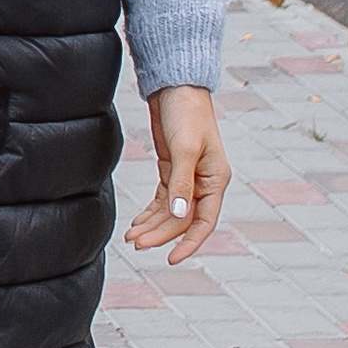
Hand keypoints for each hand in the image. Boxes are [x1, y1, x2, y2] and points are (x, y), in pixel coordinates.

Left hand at [127, 84, 228, 262]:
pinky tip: (137, 223)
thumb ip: (181, 183)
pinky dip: (150, 213)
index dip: (190, 243)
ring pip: (170, 212)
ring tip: (131, 238)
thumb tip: (179, 215)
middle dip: (160, 234)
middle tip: (136, 244)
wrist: (176, 88)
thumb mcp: (185, 148)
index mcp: (216, 180)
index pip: (204, 221)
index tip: (172, 259)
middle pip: (182, 219)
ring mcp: (188, 178)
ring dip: (152, 226)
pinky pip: (163, 200)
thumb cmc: (187, 113)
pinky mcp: (172, 170)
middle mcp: (204, 183)